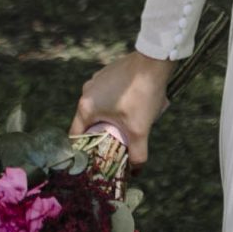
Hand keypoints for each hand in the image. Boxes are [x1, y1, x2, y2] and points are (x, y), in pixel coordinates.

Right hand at [70, 50, 171, 166]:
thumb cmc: (142, 94)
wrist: (155, 60)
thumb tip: (136, 170)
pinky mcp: (108, 73)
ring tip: (131, 122)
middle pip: (91, 122)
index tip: (95, 160)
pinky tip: (136, 104)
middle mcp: (86, 92)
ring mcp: (97, 80)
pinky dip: (119, 103)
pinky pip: (110, 95)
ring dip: (114, 117)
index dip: (85, 151)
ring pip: (102, 108)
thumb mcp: (140, 129)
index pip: (77, 136)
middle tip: (117, 144)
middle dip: (104, 134)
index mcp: (86, 106)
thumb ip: (137, 153)